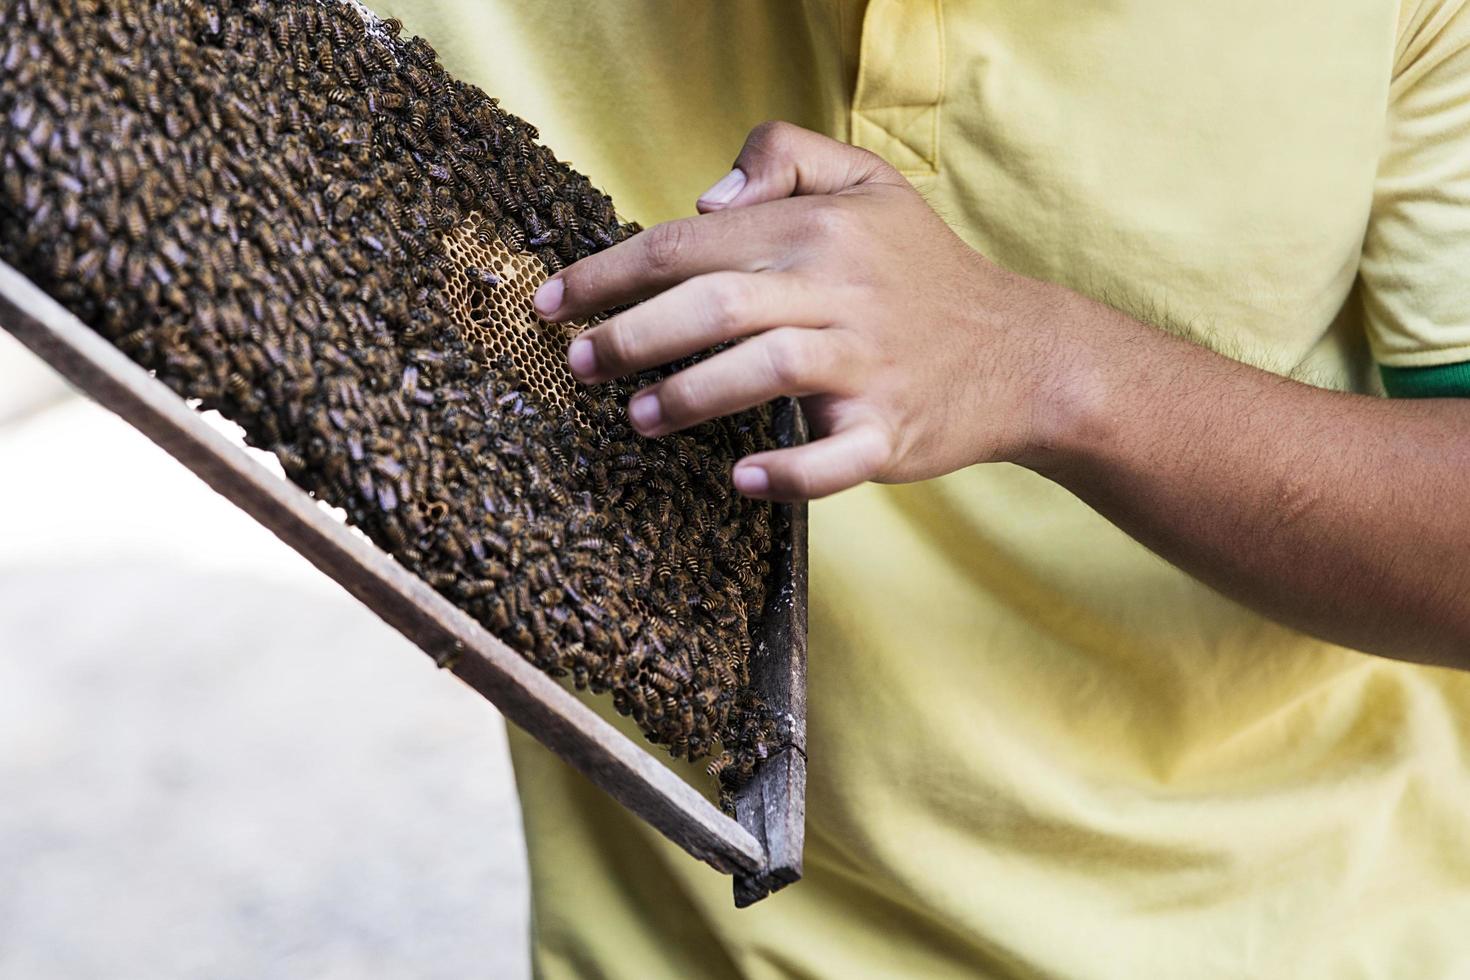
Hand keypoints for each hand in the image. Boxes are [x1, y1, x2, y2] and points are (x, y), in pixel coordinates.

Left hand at [532, 121, 1077, 500]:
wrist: (1023, 352)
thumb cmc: (923, 270)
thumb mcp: (867, 183)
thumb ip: (784, 156)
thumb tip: (703, 199)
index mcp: (818, 231)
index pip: (688, 245)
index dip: (609, 273)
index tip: (554, 302)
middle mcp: (838, 292)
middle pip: (713, 306)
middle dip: (630, 335)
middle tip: (579, 363)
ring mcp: (866, 365)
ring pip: (763, 373)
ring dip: (688, 396)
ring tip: (635, 416)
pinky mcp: (890, 430)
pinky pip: (834, 457)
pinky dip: (789, 471)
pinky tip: (742, 478)